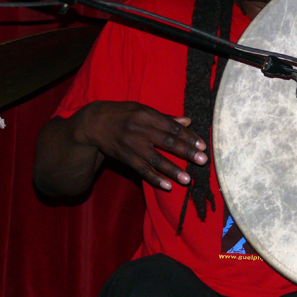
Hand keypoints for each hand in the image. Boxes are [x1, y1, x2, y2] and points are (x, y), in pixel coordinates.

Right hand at [78, 101, 207, 190]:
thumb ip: (166, 118)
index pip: (172, 127)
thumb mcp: (143, 110)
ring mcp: (131, 145)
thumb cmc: (124, 114)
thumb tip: (188, 121)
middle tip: (203, 160)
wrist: (94, 122)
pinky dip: (154, 179)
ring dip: (172, 170)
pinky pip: (141, 170)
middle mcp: (139, 129)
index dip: (189, 136)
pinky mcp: (124, 157)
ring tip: (187, 179)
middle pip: (166, 142)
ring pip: (154, 159)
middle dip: (186, 152)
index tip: (203, 145)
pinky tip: (167, 186)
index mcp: (147, 115)